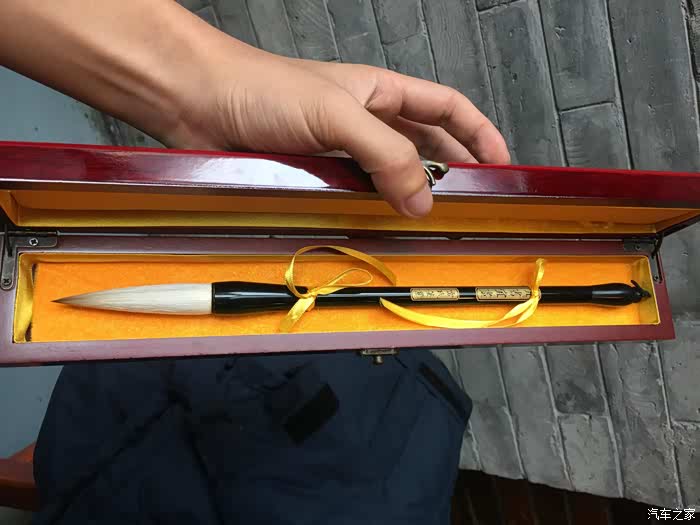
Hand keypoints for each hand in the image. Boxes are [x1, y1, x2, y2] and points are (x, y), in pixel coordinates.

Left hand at [0, 0, 509, 217]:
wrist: (198, 102)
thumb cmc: (264, 89)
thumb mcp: (338, 115)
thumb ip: (387, 155)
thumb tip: (424, 199)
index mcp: (381, 93)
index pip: (447, 109)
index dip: (479, 134)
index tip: (501, 166)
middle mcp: (365, 121)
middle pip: (425, 147)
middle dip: (451, 174)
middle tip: (469, 209)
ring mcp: (339, 150)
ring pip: (389, 177)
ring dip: (409, 198)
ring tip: (428, 227)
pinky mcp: (312, 175)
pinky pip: (353, 196)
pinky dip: (370, 212)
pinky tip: (377, 228)